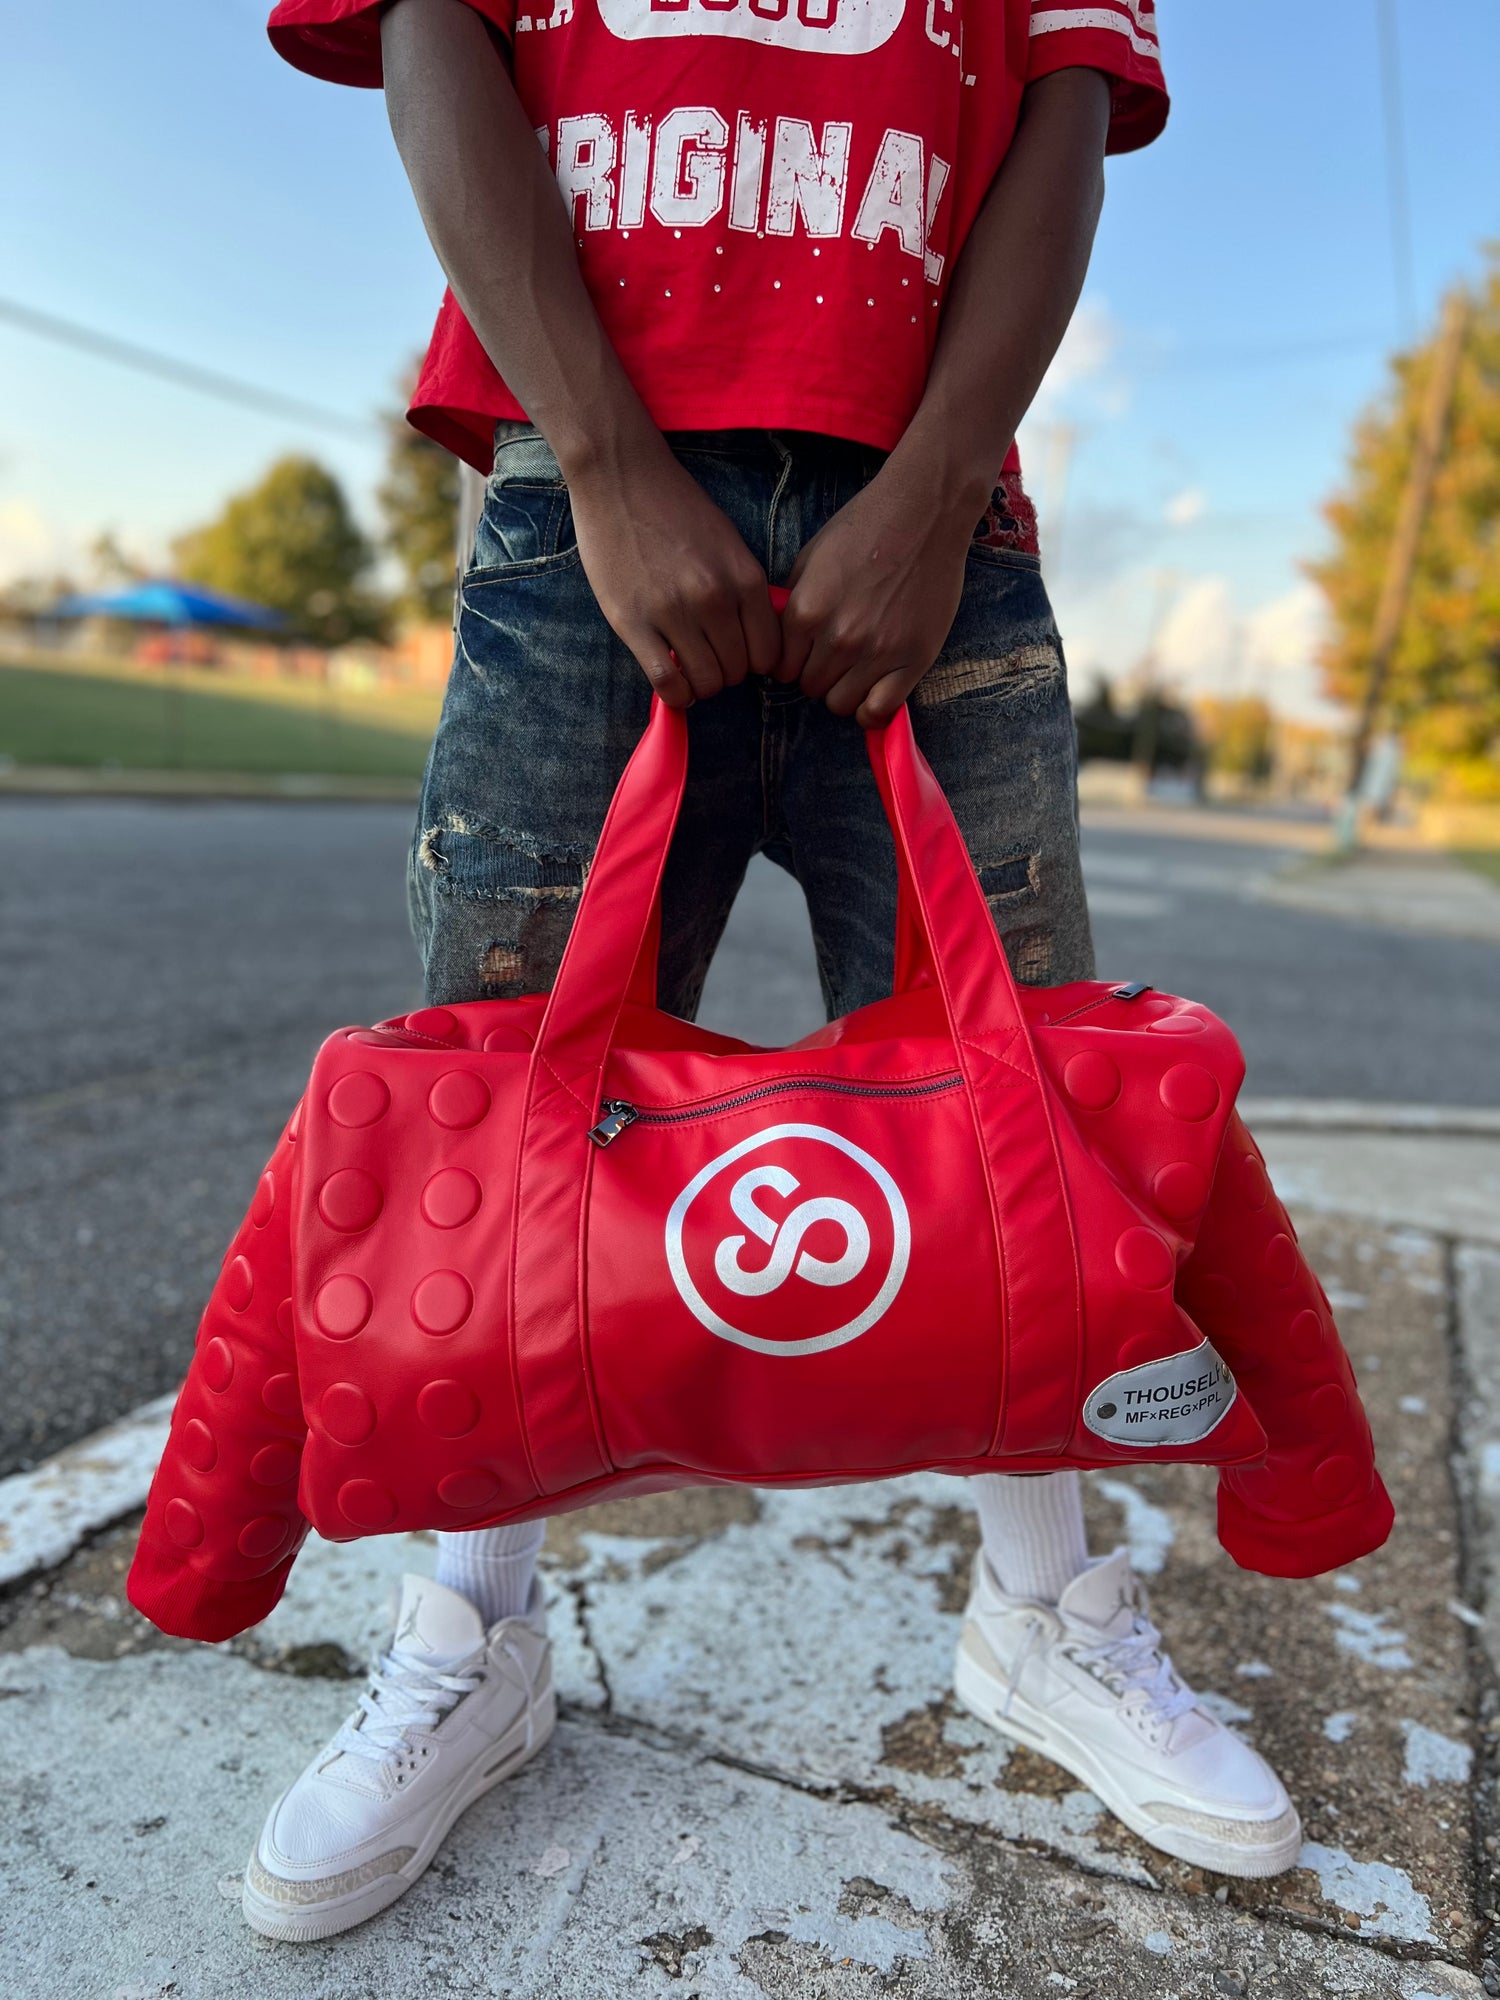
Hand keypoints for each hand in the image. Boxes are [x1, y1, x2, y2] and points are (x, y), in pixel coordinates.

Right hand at [567, 443, 781, 707]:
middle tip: (707, 657)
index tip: (737, 655)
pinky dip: (674, 694)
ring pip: (704, 682)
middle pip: (736, 672)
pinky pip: (665, 682)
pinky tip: (672, 684)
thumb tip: (752, 639)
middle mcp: (714, 599)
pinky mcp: (633, 622)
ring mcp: (673, 613)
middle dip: (725, 673)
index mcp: (744, 579)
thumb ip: (744, 590)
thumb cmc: (676, 507)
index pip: (767, 654)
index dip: (754, 663)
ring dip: (699, 684)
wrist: (621, 477)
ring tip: (687, 667)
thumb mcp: (729, 544)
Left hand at [778, 459, 985, 726]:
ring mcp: (877, 652)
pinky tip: (872, 691)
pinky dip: (870, 710)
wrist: (925, 511)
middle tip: (834, 654)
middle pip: (810, 687)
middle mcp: (838, 638)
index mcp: (806, 612)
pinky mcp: (913, 659)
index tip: (806, 651)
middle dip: (817, 674)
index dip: (792, 661)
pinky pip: (879, 710)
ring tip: (855, 668)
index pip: (781, 668)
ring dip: (843, 690)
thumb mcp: (811, 558)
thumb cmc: (865, 526)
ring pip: (840, 703)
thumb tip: (781, 639)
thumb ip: (793, 603)